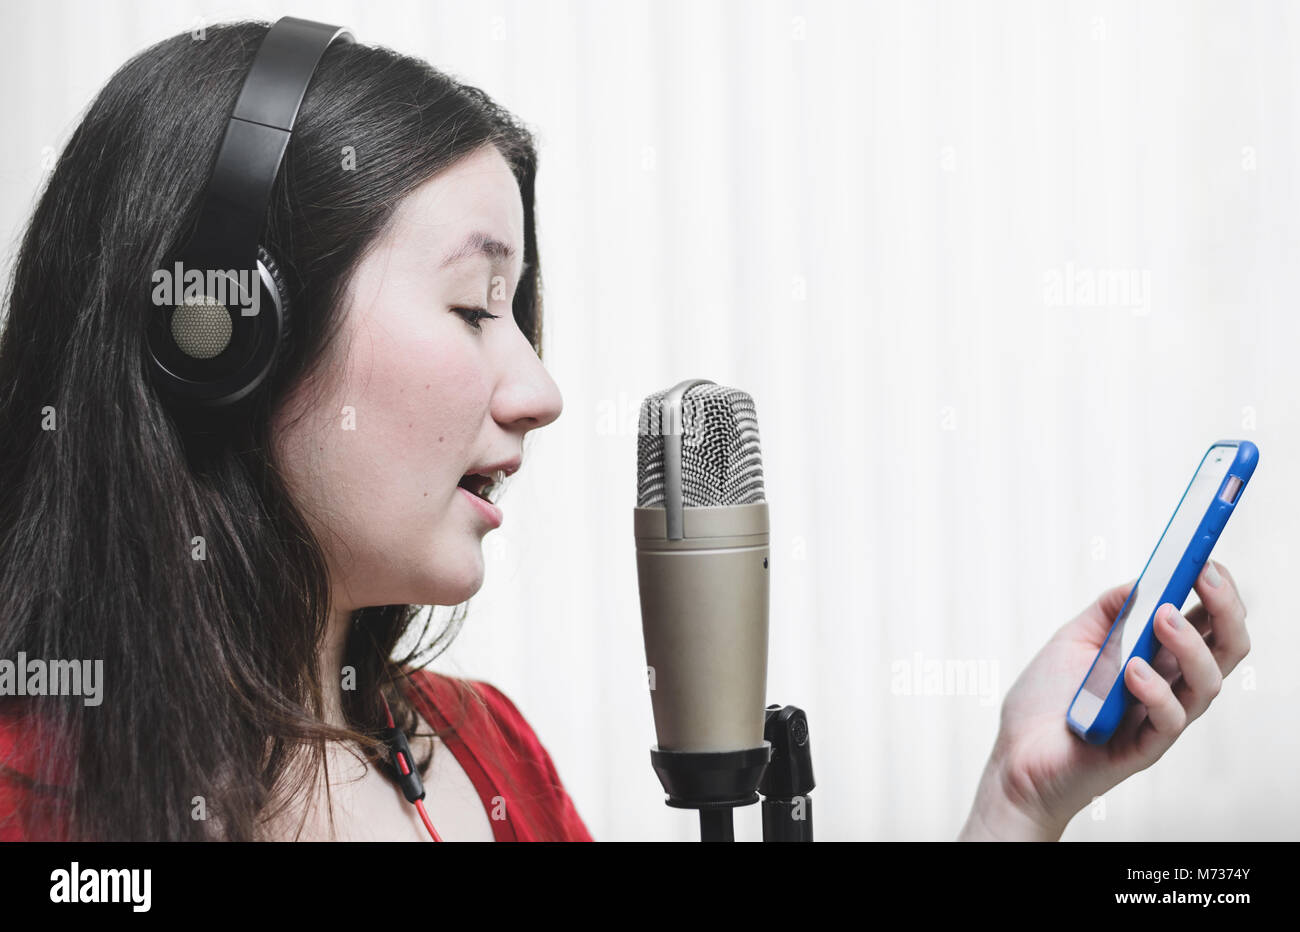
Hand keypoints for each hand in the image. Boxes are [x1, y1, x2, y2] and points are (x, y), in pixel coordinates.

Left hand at [959, 560, 1249, 840]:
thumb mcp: (1073, 639)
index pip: (1208, 623)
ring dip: (1190, 644)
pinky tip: (1131, 670)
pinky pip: (1169, 721)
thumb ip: (1109, 610)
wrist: (1016, 759)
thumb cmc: (1045, 701)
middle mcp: (1169, 685)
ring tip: (1162, 618)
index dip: (1217, 590)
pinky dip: (1155, 690)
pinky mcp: (1143, 749)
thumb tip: (1143, 581)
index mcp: (1158, 657)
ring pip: (1207, 683)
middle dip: (1225, 608)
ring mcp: (1159, 718)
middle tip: (1204, 576)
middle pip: (1226, 649)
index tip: (1205, 557)